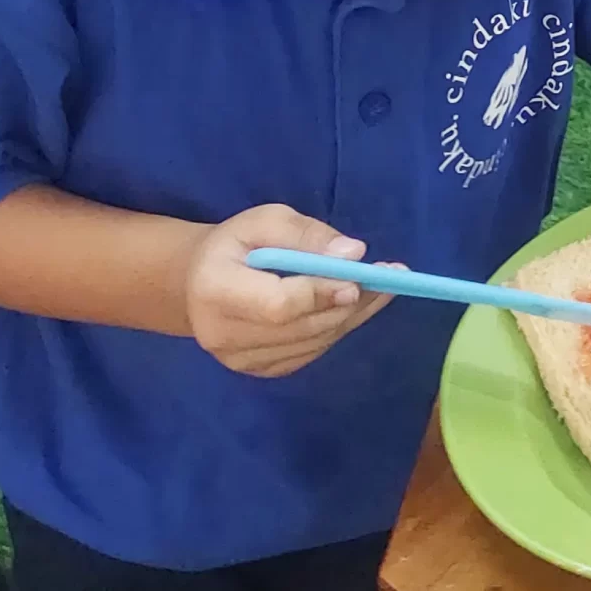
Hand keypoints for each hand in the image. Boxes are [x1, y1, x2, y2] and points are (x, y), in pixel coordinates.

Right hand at [182, 205, 393, 376]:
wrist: (199, 282)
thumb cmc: (235, 244)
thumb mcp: (265, 220)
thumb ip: (307, 234)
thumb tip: (354, 253)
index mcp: (215, 291)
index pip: (278, 304)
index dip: (321, 293)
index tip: (358, 277)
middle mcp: (223, 336)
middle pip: (302, 326)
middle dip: (350, 301)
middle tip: (390, 277)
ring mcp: (241, 360)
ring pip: (314, 341)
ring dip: (354, 315)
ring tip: (384, 286)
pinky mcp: (260, 370)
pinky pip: (312, 351)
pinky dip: (339, 327)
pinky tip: (358, 304)